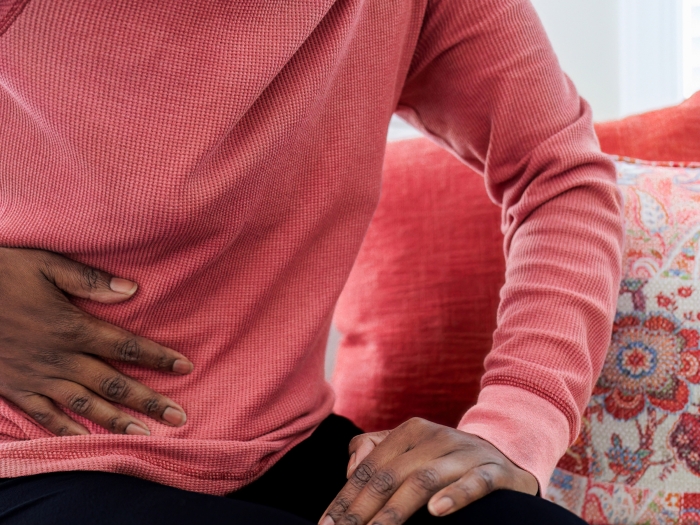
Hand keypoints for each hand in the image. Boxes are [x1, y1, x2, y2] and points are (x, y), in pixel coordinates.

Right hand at [0, 247, 192, 436]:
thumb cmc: (1, 274)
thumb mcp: (44, 265)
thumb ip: (89, 280)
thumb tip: (132, 290)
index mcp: (72, 327)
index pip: (126, 346)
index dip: (158, 358)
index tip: (185, 367)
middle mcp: (59, 358)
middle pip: (113, 383)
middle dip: (149, 401)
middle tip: (178, 417)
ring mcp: (37, 377)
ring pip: (85, 405)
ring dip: (117, 421)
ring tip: (145, 435)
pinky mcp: (15, 389)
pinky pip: (45, 416)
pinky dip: (67, 430)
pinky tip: (88, 440)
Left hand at [319, 417, 537, 524]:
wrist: (506, 454)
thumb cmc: (446, 459)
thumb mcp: (410, 449)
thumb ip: (375, 451)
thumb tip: (349, 469)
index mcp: (411, 431)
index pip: (370, 466)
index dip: (346, 497)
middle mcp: (435, 437)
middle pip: (390, 474)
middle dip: (362, 509)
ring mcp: (465, 454)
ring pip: (423, 479)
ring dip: (396, 510)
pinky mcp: (494, 472)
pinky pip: (474, 484)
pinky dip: (454, 496)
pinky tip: (436, 511)